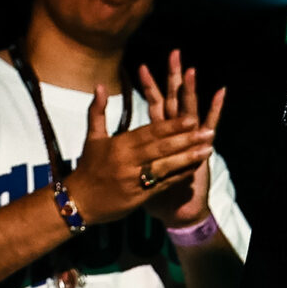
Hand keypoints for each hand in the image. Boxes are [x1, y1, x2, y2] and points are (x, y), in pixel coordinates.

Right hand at [66, 49, 218, 224]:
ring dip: (188, 158)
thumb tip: (100, 84)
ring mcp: (135, 180)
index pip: (150, 133)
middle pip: (161, 148)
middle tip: (208, 131)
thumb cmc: (88, 167)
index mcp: (119, 146)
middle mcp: (128, 162)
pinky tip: (195, 168)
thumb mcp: (92, 138)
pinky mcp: (140, 197)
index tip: (191, 118)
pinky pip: (163, 185)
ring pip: (166, 167)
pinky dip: (180, 176)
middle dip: (186, 140)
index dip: (171, 126)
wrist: (78, 203)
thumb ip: (98, 110)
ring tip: (208, 149)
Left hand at [137, 52, 225, 229]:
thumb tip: (108, 145)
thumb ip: (124, 152)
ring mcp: (190, 138)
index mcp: (159, 135)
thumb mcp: (132, 166)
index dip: (148, 87)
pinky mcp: (202, 147)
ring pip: (190, 107)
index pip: (154, 104)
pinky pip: (209, 124)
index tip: (141, 66)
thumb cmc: (153, 189)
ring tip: (191, 68)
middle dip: (173, 77)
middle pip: (173, 99)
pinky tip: (219, 93)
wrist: (176, 210)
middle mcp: (177, 133)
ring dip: (191, 88)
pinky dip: (214, 109)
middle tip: (174, 53)